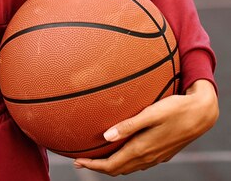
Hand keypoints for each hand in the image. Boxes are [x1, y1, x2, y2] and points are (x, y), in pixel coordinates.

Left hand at [73, 79, 218, 175]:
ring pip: (129, 167)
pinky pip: (138, 163)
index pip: (112, 165)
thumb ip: (128, 125)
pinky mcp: (162, 153)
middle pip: (118, 169)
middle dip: (98, 167)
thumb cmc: (175, 109)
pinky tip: (120, 149)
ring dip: (111, 165)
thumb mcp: (151, 114)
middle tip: (80, 160)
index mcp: (142, 149)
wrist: (201, 114)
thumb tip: (105, 136)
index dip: (93, 166)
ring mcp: (156, 157)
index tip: (77, 162)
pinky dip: (124, 161)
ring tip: (95, 156)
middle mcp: (148, 157)